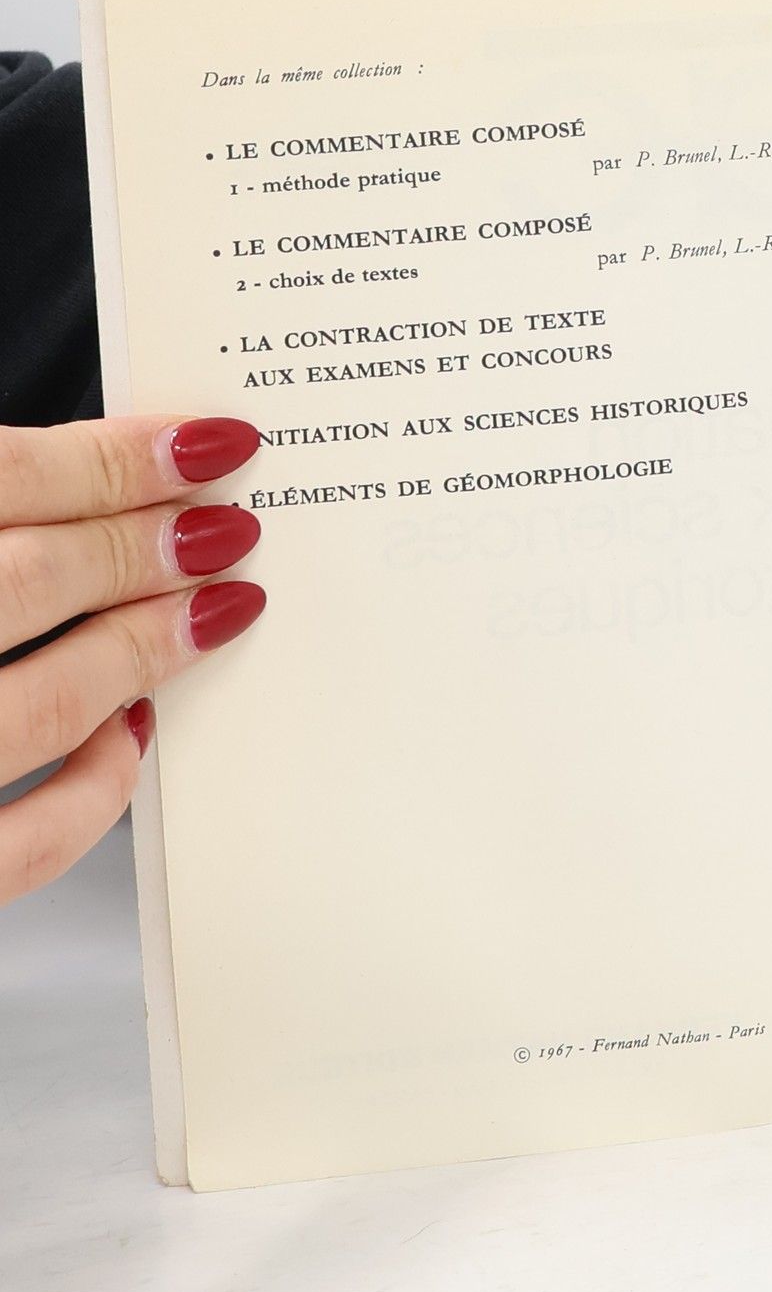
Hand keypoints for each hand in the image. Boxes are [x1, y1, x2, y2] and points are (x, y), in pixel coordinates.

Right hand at [0, 417, 264, 905]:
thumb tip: (80, 481)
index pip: (2, 479)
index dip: (116, 458)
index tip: (210, 445)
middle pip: (33, 580)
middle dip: (147, 547)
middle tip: (229, 526)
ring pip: (46, 705)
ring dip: (143, 651)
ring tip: (215, 609)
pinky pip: (24, 845)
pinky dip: (93, 792)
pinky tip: (135, 734)